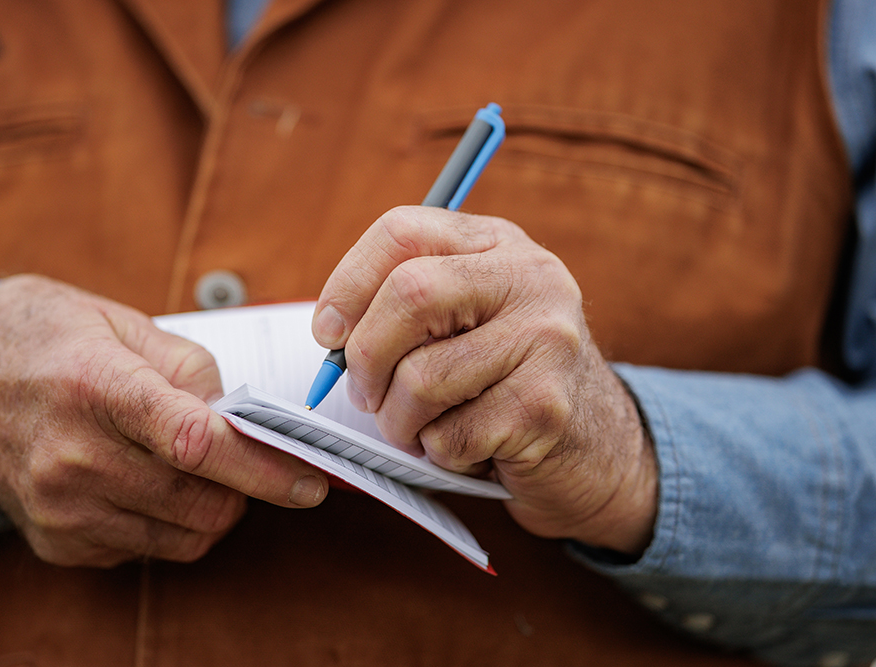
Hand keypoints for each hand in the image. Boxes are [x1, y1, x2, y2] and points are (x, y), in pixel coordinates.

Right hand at [0, 275, 327, 566]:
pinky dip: (167, 524)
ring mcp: (60, 507)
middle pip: (201, 503)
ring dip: (210, 509)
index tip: (310, 481)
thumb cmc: (50, 341)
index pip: (197, 443)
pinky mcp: (56, 541)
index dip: (264, 468)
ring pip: (183, 538)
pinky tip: (145, 483)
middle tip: (243, 458)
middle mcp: (73, 456)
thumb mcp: (124, 325)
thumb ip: (193, 372)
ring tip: (191, 467)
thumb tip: (244, 420)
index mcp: (98, 387)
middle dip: (245, 489)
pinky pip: (146, 550)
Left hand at [312, 207, 656, 554]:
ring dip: (398, 421)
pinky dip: (439, 453)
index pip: (402, 231)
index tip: (329, 333)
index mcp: (497, 243)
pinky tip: (466, 446)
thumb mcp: (463, 317)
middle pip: (410, 294)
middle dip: (366, 357)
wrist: (595, 443)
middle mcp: (531, 278)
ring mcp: (548, 340)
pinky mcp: (547, 407)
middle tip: (365, 394)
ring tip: (418, 427)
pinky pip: (450, 435)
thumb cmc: (500, 378)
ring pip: (422, 378)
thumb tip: (331, 335)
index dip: (348, 284)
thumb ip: (401, 305)